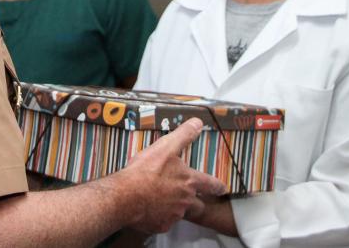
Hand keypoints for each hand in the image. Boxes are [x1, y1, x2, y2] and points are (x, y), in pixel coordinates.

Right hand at [113, 118, 227, 233]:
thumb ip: (183, 135)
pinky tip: (150, 210)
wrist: (126, 196)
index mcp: (189, 181)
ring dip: (175, 208)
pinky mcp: (161, 226)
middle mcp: (185, 200)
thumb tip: (197, 123)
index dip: (217, 186)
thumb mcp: (165, 147)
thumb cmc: (145, 172)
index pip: (210, 184)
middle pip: (198, 205)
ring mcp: (174, 215)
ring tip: (162, 201)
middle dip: (197, 202)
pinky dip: (160, 217)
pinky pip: (164, 222)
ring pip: (180, 213)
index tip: (222, 188)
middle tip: (194, 201)